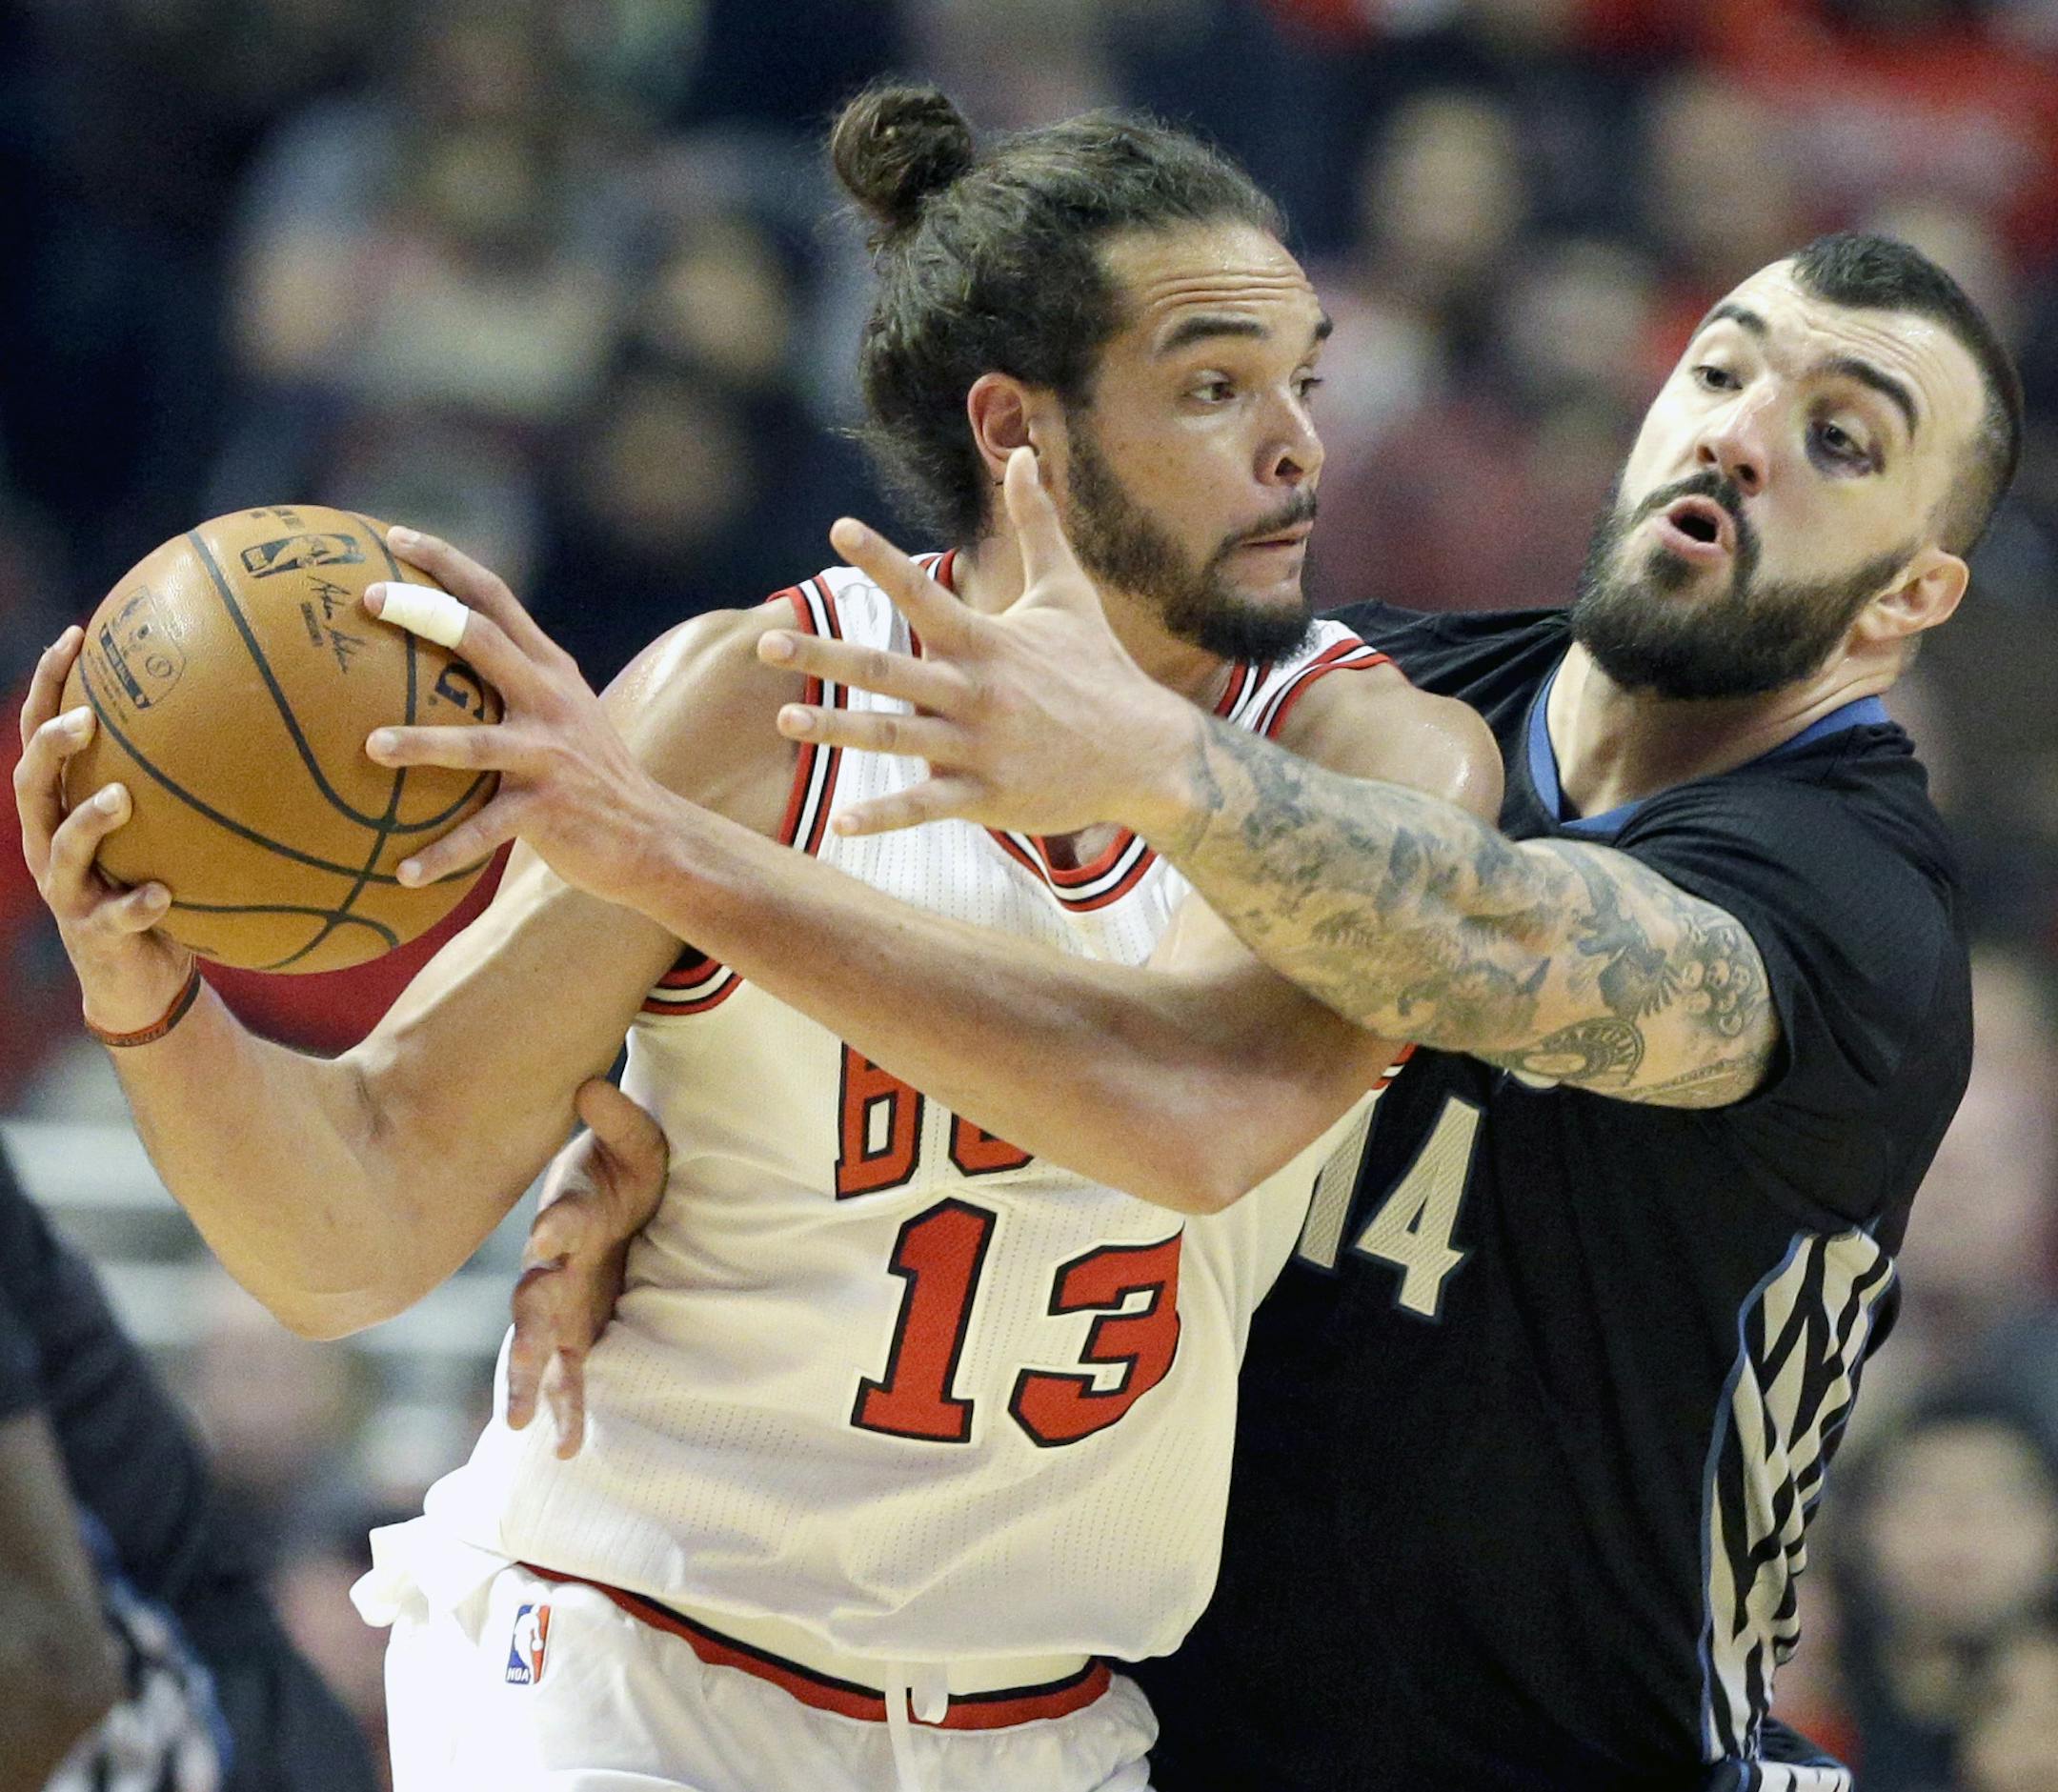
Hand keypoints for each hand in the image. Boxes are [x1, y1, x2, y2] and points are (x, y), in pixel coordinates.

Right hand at [13, 627, 195, 1032]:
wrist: (141, 979)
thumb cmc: (161, 884)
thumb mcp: (167, 828)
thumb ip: (184, 780)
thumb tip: (252, 706)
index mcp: (64, 807)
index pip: (43, 733)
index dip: (48, 685)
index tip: (77, 634)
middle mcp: (51, 841)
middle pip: (32, 782)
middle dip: (51, 745)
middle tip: (87, 718)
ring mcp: (69, 889)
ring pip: (63, 846)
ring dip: (89, 821)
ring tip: (121, 798)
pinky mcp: (96, 935)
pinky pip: (116, 918)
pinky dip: (138, 905)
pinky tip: (163, 897)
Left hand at [363, 530, 678, 907]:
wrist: (652, 836)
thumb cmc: (587, 777)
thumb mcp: (559, 716)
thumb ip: (510, 687)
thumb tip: (426, 670)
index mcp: (549, 670)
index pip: (496, 597)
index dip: (446, 562)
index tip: (393, 535)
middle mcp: (550, 700)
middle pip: (484, 639)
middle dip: (425, 613)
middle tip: (368, 598)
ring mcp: (550, 755)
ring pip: (476, 743)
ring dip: (421, 742)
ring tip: (370, 747)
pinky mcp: (549, 809)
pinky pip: (484, 831)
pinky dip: (442, 853)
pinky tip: (402, 872)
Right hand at [506, 1079, 668, 1457]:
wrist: (623, 1195)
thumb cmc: (625, 1167)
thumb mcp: (636, 1138)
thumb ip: (617, 1118)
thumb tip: (592, 1089)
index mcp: (573, 1212)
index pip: (562, 1218)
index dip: (557, 1224)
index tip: (552, 1233)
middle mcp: (556, 1265)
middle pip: (532, 1299)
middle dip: (526, 1329)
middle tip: (524, 1357)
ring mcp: (561, 1303)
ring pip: (535, 1349)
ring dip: (527, 1383)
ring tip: (518, 1423)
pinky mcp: (576, 1331)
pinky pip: (566, 1376)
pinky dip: (565, 1409)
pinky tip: (566, 1448)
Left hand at [757, 447, 1202, 838]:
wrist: (1146, 754)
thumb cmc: (1099, 668)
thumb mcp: (1069, 592)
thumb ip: (1038, 524)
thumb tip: (1026, 453)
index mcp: (987, 642)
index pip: (924, 593)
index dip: (882, 560)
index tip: (838, 529)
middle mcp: (976, 692)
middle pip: (887, 670)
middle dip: (825, 657)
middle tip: (766, 642)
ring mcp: (979, 747)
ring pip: (896, 737)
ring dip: (837, 732)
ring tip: (784, 721)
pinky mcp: (987, 796)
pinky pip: (926, 806)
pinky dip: (883, 816)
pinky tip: (840, 823)